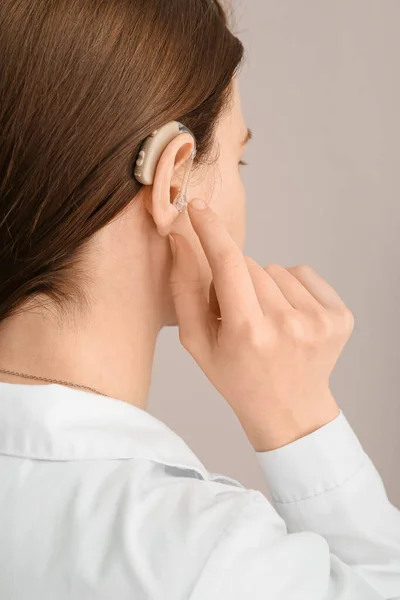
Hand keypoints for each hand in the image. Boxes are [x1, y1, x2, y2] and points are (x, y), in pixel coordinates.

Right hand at [168, 199, 353, 450]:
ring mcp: (319, 320)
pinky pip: (304, 274)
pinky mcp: (340, 317)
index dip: (210, 230)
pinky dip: (292, 289)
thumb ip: (184, 291)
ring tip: (266, 320)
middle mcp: (288, 324)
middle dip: (237, 280)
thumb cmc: (238, 378)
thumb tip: (181, 241)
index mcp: (248, 332)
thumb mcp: (198, 344)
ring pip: (277, 269)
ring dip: (265, 286)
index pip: (227, 262)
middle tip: (240, 315)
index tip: (198, 209)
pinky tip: (289, 317)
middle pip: (250, 264)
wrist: (289, 410)